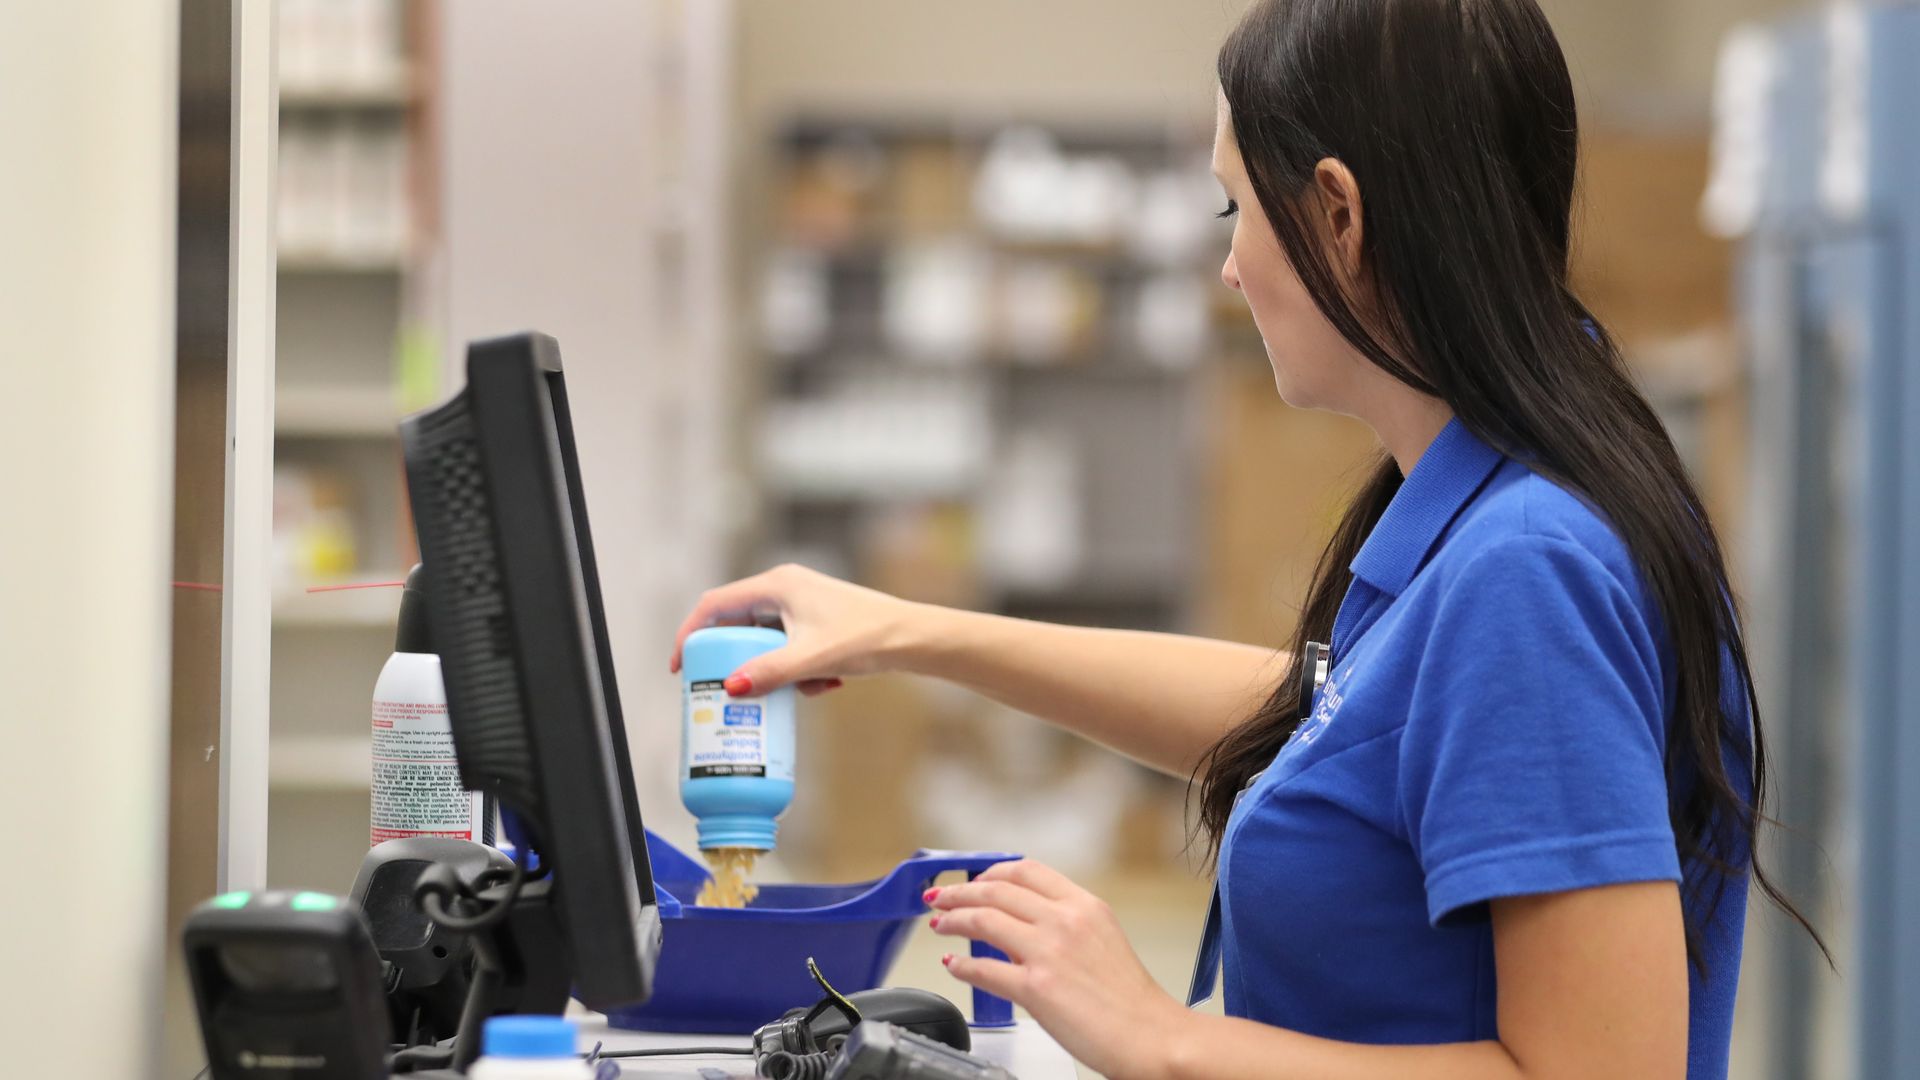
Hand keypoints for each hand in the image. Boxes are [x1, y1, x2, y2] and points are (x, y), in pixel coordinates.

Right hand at [669, 564, 918, 696]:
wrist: (913, 638)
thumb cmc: (868, 637)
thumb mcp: (813, 659)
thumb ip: (770, 673)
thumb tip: (731, 687)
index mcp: (777, 584)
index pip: (716, 604)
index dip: (691, 634)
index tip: (680, 667)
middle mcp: (785, 588)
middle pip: (738, 625)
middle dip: (736, 660)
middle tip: (729, 689)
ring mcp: (801, 604)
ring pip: (765, 641)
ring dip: (774, 670)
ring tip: (800, 688)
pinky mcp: (816, 622)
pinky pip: (788, 647)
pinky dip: (797, 670)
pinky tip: (825, 682)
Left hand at [927, 860, 1189, 1079]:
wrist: (1151, 1035)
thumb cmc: (1131, 999)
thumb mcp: (1102, 939)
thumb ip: (1064, 925)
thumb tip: (1021, 926)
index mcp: (1084, 905)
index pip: (1026, 871)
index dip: (990, 872)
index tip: (974, 880)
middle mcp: (1064, 921)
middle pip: (996, 890)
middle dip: (959, 892)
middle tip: (940, 898)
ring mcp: (1048, 952)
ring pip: (983, 920)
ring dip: (953, 920)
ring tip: (940, 925)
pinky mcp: (1035, 988)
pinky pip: (984, 968)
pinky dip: (961, 965)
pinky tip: (953, 965)